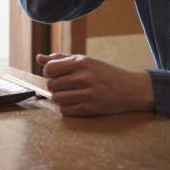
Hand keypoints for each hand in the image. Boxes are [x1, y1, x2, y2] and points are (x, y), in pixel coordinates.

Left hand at [35, 52, 154, 115]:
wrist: (130, 89)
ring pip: (56, 99)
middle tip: (64, 85)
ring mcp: (87, 94)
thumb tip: (39, 58)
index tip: (56, 75)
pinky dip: (66, 108)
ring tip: (69, 94)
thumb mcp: (85, 60)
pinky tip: (75, 102)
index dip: (48, 73)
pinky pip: (65, 111)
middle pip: (51, 85)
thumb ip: (61, 59)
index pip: (50, 68)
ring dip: (59, 98)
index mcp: (81, 62)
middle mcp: (84, 77)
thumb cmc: (105, 73)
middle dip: (54, 86)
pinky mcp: (90, 109)